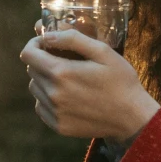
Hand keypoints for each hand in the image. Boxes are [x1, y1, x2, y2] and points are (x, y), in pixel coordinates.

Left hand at [19, 30, 160, 144]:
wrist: (132, 117)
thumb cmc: (120, 81)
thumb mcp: (103, 52)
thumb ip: (72, 39)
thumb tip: (47, 35)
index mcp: (61, 72)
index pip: (28, 54)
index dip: (34, 44)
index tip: (47, 43)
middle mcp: (52, 94)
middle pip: (31, 70)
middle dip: (43, 60)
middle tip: (64, 60)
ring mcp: (54, 112)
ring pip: (35, 88)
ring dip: (45, 80)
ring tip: (68, 79)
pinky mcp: (58, 126)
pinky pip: (41, 107)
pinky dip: (49, 99)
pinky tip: (68, 96)